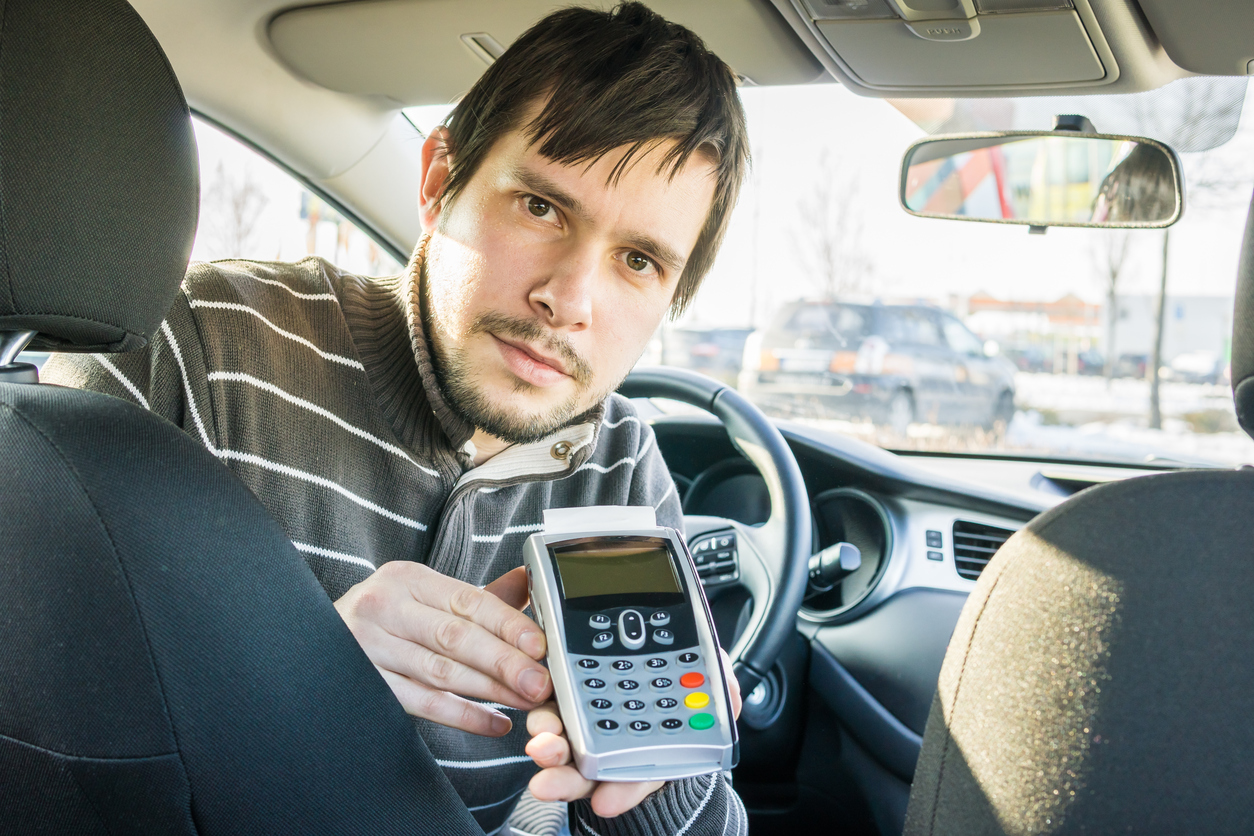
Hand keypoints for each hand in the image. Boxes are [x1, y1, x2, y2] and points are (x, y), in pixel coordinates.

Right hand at [335, 563, 549, 735]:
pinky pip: (422, 703)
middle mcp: (384, 607)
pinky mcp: (365, 684)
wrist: (319, 640)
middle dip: (504, 662)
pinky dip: (463, 715)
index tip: (540, 646)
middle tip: (540, 682)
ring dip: (490, 691)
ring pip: (441, 672)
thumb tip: (531, 579)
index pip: (468, 601)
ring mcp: (368, 647)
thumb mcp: (428, 596)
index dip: (507, 624)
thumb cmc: (390, 618)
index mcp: (406, 578)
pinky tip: (494, 723)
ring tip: (525, 702)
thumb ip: (480, 596)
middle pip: (456, 637)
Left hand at [525, 647, 742, 817]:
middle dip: (566, 779)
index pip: (634, 778)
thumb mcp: (713, 689)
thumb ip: (722, 695)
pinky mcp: (564, 687)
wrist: (660, 652)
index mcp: (648, 750)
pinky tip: (536, 705)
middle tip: (547, 782)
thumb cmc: (688, 683)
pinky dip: (541, 707)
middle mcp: (614, 740)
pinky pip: (549, 698)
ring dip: (548, 745)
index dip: (621, 793)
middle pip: (586, 769)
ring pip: (564, 738)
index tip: (604, 803)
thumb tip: (726, 695)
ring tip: (539, 744)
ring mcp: (586, 715)